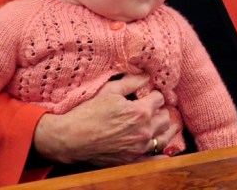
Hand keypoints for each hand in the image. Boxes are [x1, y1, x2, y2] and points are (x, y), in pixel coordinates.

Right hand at [33, 74, 177, 166]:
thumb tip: (146, 76)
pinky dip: (162, 155)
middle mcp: (144, 131)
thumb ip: (131, 82)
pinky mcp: (132, 160)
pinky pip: (155, 159)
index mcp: (141, 112)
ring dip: (164, 129)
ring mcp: (139, 148)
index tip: (149, 95)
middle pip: (166, 117)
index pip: (160, 98)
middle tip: (153, 109)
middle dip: (161, 110)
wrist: (70, 138)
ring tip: (159, 124)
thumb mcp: (109, 91)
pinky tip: (164, 151)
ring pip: (164, 137)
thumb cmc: (88, 113)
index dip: (154, 94)